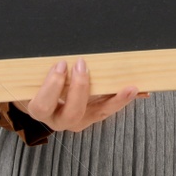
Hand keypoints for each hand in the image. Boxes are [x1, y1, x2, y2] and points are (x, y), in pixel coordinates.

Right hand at [12, 59, 138, 133]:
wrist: (43, 101)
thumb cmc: (36, 86)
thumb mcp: (33, 78)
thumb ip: (41, 68)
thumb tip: (59, 55)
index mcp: (40, 109)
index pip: (43, 105)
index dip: (52, 86)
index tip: (61, 65)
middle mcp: (60, 120)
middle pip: (72, 114)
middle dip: (80, 88)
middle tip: (82, 65)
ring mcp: (80, 119)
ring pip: (100, 113)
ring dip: (116, 99)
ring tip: (131, 87)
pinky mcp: (94, 114)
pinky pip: (110, 108)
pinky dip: (124, 97)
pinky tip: (141, 90)